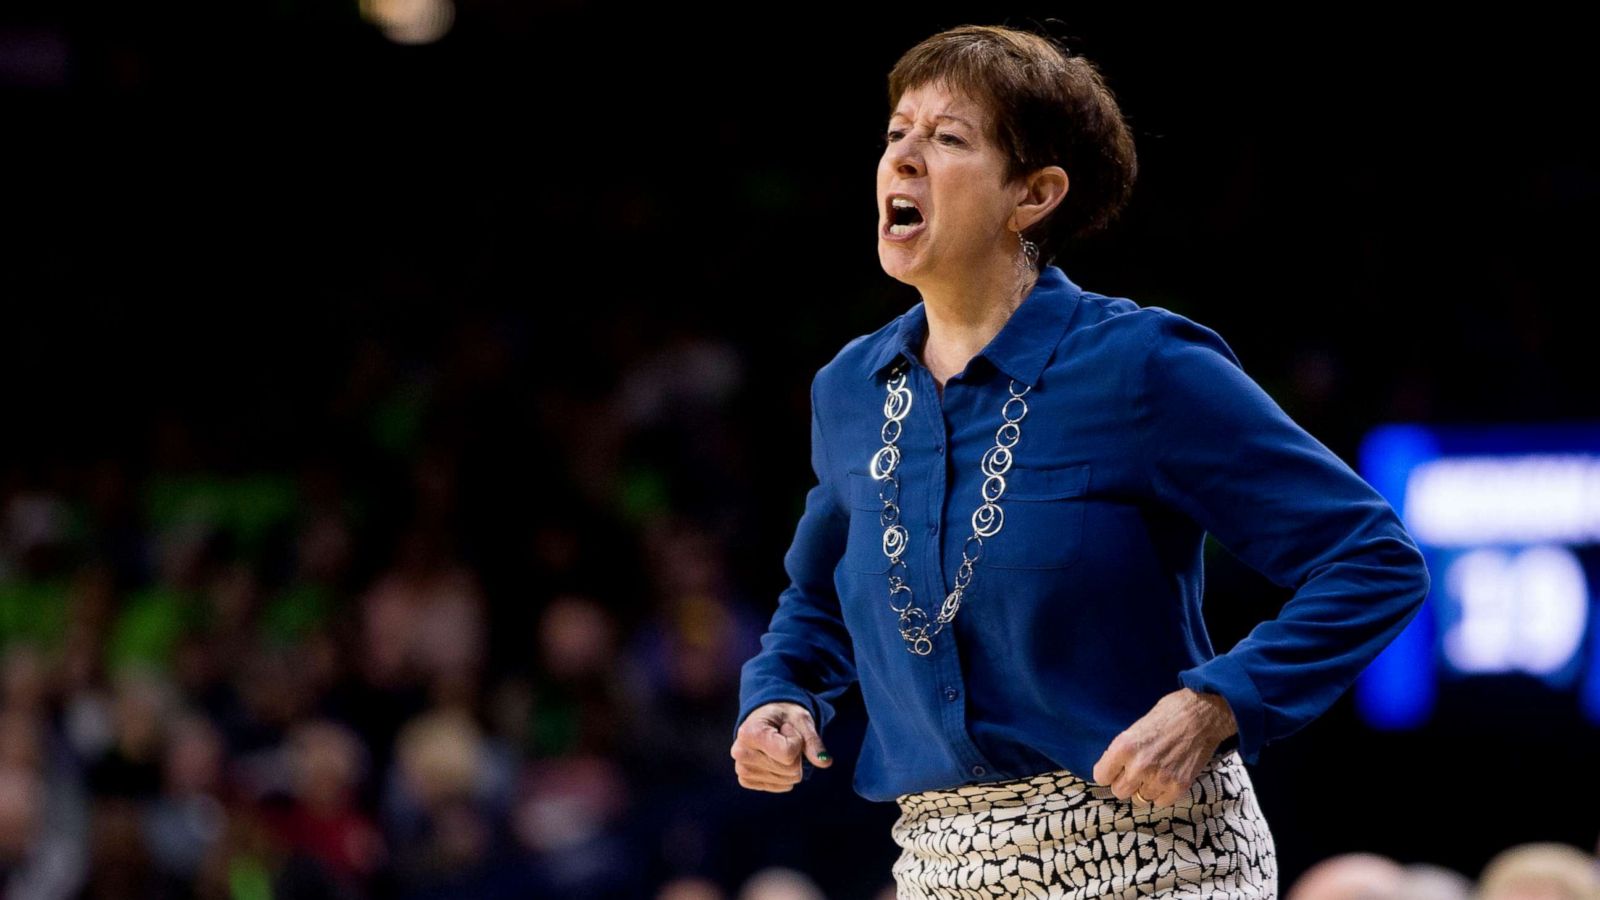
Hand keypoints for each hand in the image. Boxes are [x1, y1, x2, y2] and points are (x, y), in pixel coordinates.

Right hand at [731, 701, 832, 791]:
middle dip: (796, 755)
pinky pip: (779, 787)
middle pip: (789, 769)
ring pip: (786, 780)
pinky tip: (775, 760)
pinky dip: (785, 776)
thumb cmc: (784, 716)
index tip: (787, 729)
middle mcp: (740, 752)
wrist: (767, 719)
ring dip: (791, 765)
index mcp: (749, 732)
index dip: (798, 741)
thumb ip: (813, 741)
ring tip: (779, 748)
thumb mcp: (801, 720)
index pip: (788, 753)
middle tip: (784, 739)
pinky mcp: (746, 779)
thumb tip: (825, 762)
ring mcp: (741, 768)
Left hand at [1092, 687, 1237, 807]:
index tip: (1113, 770)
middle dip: (1125, 783)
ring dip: (1144, 788)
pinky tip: (1166, 779)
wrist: (1203, 715)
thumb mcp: (1137, 726)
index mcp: (1124, 747)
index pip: (1101, 776)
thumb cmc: (1169, 713)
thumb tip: (1114, 766)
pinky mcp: (1179, 786)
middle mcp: (1139, 766)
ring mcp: (1160, 779)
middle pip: (1119, 791)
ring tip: (1153, 773)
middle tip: (1135, 772)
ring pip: (1140, 799)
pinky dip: (1161, 794)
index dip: (1107, 772)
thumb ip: (1125, 749)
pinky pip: (1160, 802)